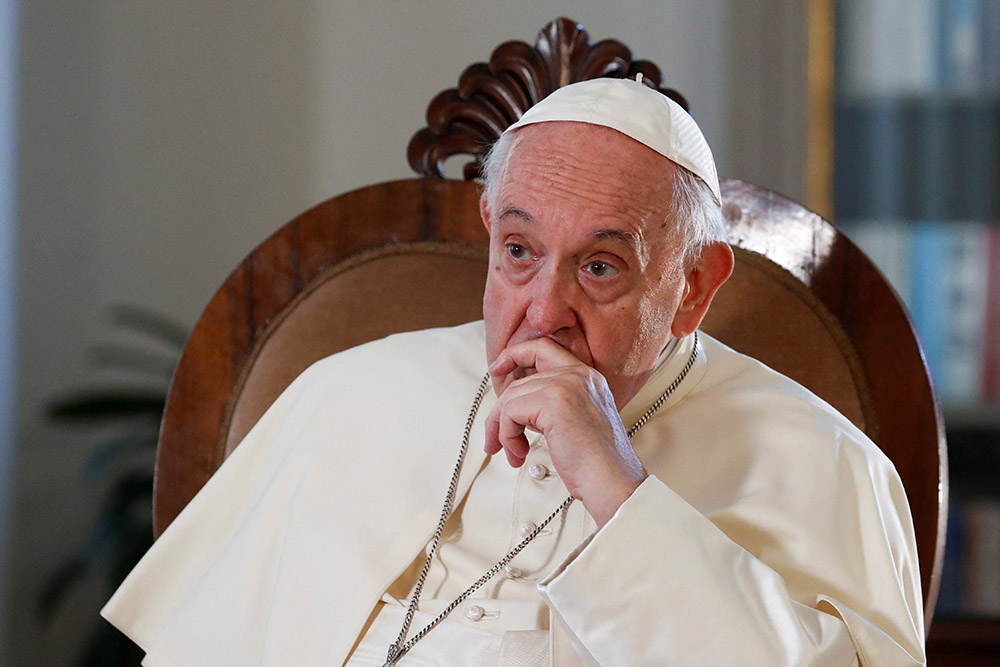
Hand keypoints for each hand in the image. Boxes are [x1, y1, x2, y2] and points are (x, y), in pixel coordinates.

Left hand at [485, 338, 647, 526]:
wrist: (614, 484)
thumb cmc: (596, 465)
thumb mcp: (575, 423)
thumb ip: (551, 405)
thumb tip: (511, 406)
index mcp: (588, 377)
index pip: (543, 348)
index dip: (516, 354)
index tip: (497, 369)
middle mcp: (579, 375)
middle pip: (520, 380)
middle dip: (500, 413)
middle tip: (495, 442)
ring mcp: (567, 385)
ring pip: (511, 398)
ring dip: (504, 430)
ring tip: (515, 454)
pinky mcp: (554, 402)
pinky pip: (510, 411)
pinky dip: (507, 435)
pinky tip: (520, 455)